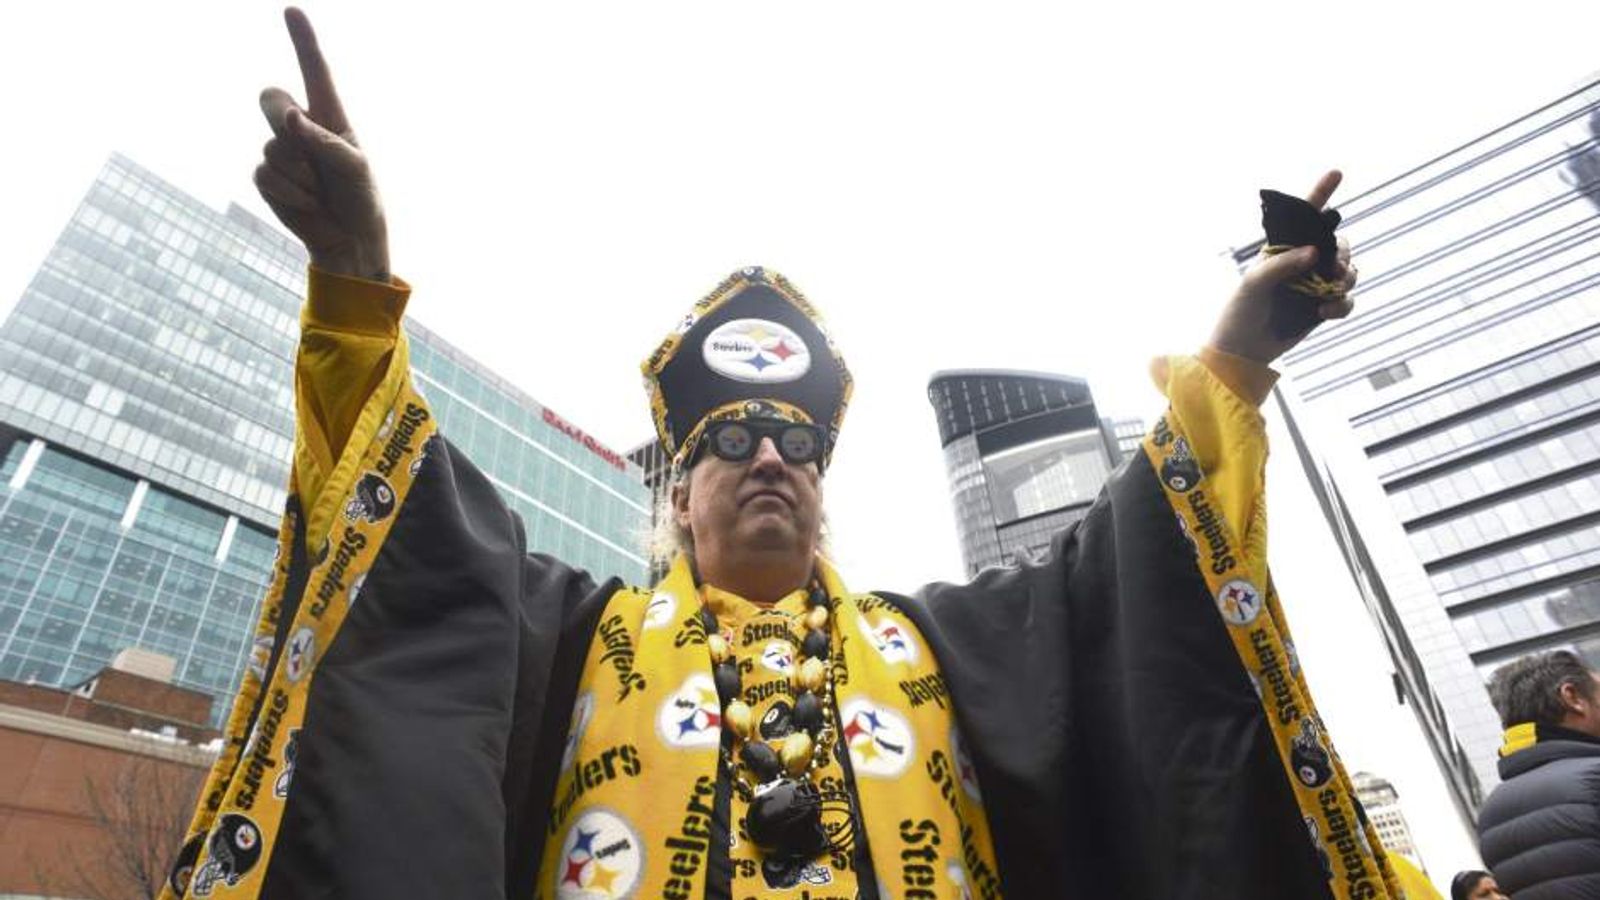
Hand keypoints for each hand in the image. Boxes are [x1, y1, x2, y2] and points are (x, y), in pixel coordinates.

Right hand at [255, 7, 388, 279]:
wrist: (349, 240)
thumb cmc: (360, 199)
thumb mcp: (355, 168)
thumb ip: (325, 140)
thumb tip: (290, 117)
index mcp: (330, 117)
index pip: (314, 71)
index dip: (303, 40)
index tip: (292, 10)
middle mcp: (301, 127)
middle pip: (271, 97)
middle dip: (281, 118)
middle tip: (303, 143)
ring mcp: (280, 151)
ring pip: (271, 144)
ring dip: (298, 172)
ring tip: (320, 190)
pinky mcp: (267, 178)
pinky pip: (264, 173)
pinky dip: (289, 191)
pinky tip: (308, 203)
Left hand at [1208, 170, 1357, 364]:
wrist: (1241, 352)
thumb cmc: (1240, 312)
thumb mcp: (1254, 284)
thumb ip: (1283, 265)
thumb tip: (1316, 252)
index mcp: (1282, 249)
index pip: (1305, 216)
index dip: (1321, 193)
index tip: (1336, 173)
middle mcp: (1302, 263)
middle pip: (1339, 244)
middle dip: (1343, 252)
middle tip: (1333, 269)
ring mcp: (1314, 285)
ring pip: (1348, 271)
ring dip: (1347, 277)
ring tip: (1331, 290)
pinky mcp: (1321, 309)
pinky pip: (1345, 300)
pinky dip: (1343, 304)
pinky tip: (1325, 312)